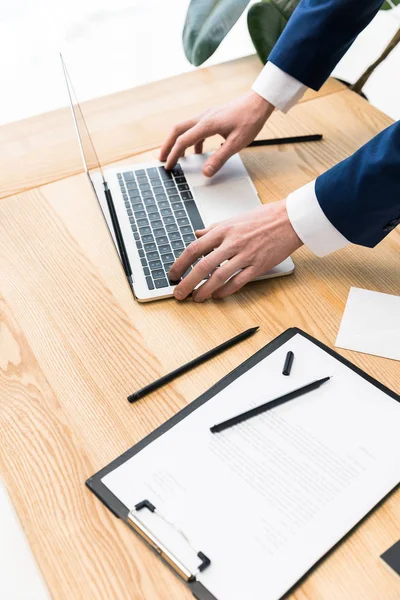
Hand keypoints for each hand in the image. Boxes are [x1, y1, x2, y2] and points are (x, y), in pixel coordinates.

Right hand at [159, 91, 273, 176]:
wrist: (259, 102)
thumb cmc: (250, 120)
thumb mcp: (236, 143)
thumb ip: (219, 158)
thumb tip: (205, 172)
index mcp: (207, 125)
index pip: (183, 141)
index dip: (174, 155)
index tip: (169, 167)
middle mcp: (203, 118)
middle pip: (177, 130)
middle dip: (167, 146)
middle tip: (162, 159)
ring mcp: (207, 116)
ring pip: (185, 128)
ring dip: (178, 142)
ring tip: (177, 157)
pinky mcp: (212, 117)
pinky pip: (196, 129)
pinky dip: (192, 141)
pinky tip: (198, 152)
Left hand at [169, 200, 302, 301]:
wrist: (289, 219)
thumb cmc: (263, 218)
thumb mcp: (233, 219)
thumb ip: (214, 229)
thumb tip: (197, 234)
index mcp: (223, 230)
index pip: (194, 249)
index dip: (180, 264)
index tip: (173, 274)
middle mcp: (232, 243)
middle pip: (203, 266)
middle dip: (187, 283)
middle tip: (179, 293)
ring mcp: (245, 256)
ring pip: (219, 277)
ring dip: (204, 290)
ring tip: (196, 298)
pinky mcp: (258, 266)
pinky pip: (238, 282)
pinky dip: (225, 291)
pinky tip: (217, 296)